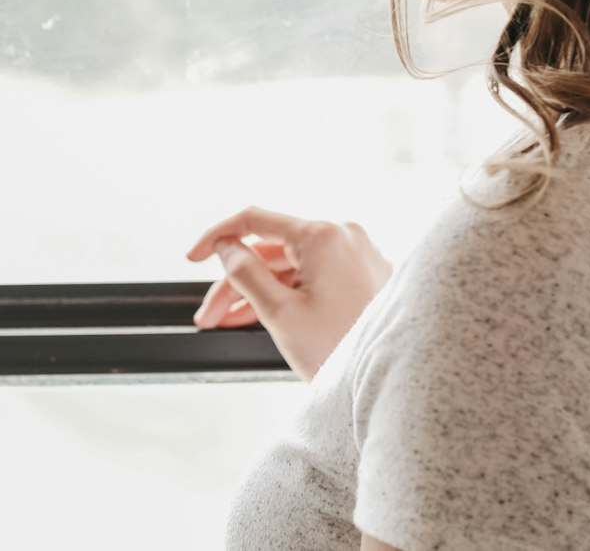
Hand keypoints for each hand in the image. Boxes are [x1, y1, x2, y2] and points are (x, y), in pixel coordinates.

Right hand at [185, 205, 393, 381]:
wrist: (387, 379)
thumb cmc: (337, 348)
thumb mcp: (279, 312)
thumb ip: (245, 273)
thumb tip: (226, 246)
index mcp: (322, 234)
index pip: (255, 220)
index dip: (217, 236)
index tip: (192, 257)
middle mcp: (342, 234)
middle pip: (272, 250)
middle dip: (234, 282)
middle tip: (205, 316)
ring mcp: (355, 253)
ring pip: (291, 266)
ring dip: (256, 291)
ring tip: (224, 323)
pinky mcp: (362, 274)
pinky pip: (313, 275)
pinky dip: (285, 293)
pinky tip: (257, 316)